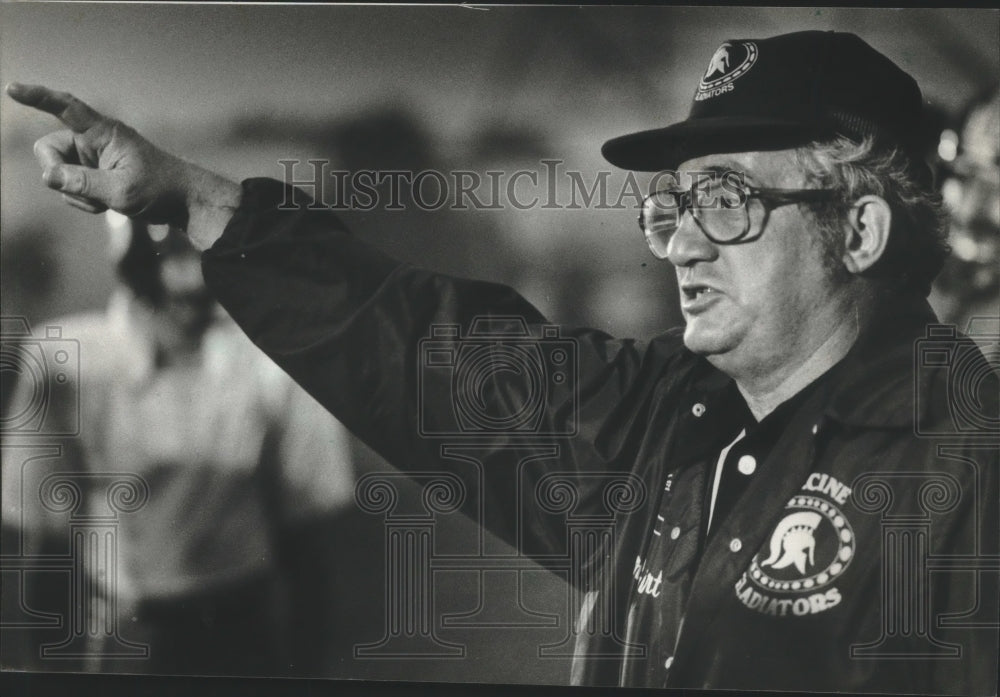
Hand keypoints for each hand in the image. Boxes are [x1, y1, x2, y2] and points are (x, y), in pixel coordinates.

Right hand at [6, 83, 240, 248]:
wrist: (181, 202)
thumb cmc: (159, 190)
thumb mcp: (121, 190)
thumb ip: (82, 183)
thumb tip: (48, 177)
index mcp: (104, 133)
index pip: (67, 108)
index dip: (38, 97)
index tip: (12, 89)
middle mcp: (94, 141)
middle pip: (48, 150)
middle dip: (57, 174)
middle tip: (86, 193)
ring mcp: (92, 159)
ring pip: (58, 174)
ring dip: (75, 194)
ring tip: (106, 201)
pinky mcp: (94, 176)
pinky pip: (69, 188)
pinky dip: (81, 200)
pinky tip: (104, 206)